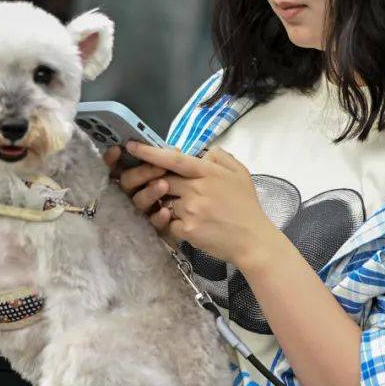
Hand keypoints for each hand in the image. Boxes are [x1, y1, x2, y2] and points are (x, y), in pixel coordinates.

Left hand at [121, 141, 276, 268]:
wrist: (253, 240)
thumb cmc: (246, 206)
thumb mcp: (240, 173)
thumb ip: (220, 157)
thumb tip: (202, 152)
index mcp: (208, 172)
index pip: (173, 159)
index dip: (150, 152)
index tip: (132, 146)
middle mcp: (196, 189)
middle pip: (162, 180)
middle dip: (160, 183)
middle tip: (169, 189)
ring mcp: (190, 210)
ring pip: (164, 202)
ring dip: (170, 205)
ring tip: (190, 210)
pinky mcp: (186, 230)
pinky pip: (168, 222)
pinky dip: (175, 223)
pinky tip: (192, 225)